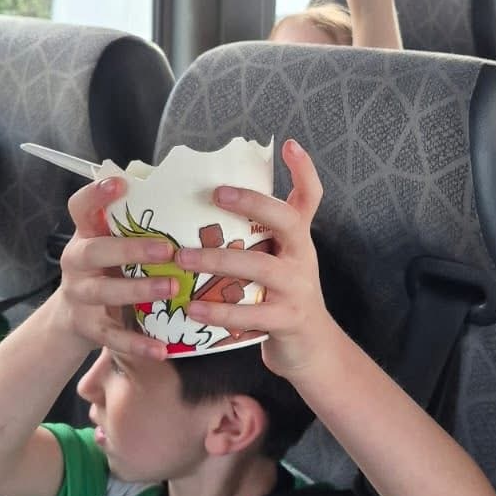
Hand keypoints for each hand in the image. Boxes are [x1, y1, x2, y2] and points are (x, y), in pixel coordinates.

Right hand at [54, 178, 175, 358]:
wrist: (73, 317)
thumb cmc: (108, 268)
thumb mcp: (113, 242)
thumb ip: (136, 224)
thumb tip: (189, 196)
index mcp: (85, 234)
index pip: (81, 207)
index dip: (96, 194)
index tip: (120, 183)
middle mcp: (77, 261)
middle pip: (94, 252)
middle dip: (129, 249)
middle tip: (166, 250)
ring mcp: (79, 295)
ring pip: (104, 292)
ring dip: (138, 290)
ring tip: (171, 289)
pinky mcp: (88, 327)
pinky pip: (113, 337)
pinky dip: (137, 344)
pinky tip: (162, 348)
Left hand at [182, 139, 335, 383]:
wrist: (311, 351)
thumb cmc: (282, 299)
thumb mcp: (277, 262)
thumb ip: (255, 237)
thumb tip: (208, 206)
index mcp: (298, 241)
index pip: (311, 198)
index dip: (304, 171)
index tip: (289, 144)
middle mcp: (302, 259)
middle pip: (289, 221)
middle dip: (254, 204)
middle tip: (217, 193)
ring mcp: (297, 290)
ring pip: (261, 268)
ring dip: (219, 260)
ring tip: (183, 257)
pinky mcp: (287, 321)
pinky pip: (251, 314)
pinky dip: (220, 311)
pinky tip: (192, 308)